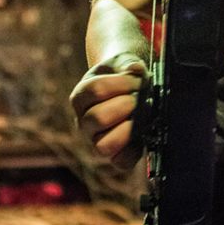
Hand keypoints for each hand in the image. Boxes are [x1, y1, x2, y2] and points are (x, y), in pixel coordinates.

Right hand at [69, 53, 147, 168]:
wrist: (127, 88)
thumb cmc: (121, 75)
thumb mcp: (121, 62)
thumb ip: (128, 63)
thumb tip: (136, 69)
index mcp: (80, 97)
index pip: (95, 90)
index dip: (121, 83)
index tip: (137, 79)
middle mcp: (83, 123)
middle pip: (98, 118)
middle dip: (126, 105)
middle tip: (140, 98)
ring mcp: (95, 142)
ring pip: (104, 145)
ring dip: (128, 129)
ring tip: (142, 114)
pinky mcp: (113, 157)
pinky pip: (120, 161)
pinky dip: (135, 149)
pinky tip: (144, 130)